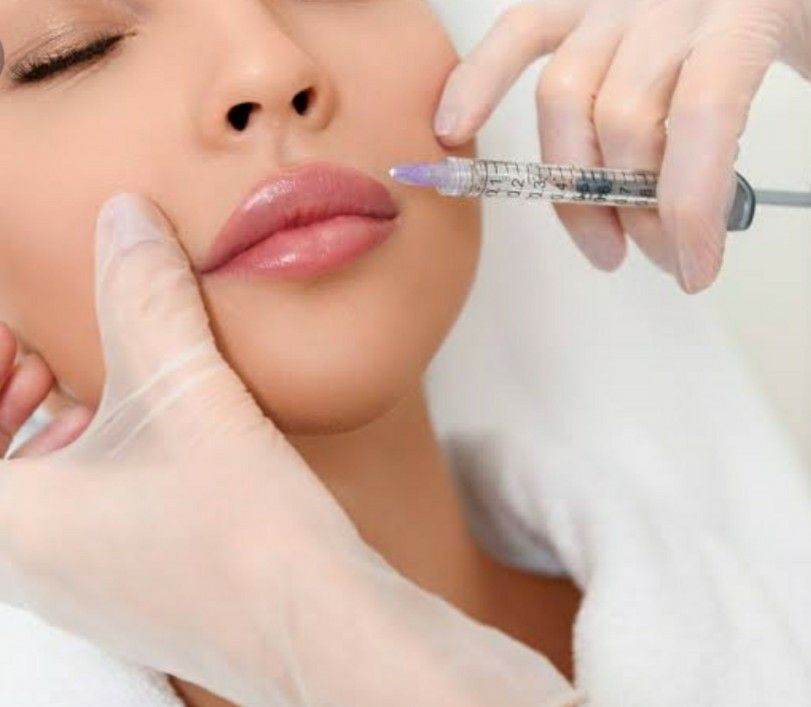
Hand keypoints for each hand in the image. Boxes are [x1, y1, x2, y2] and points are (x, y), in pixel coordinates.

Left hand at [0, 195, 579, 706]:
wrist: (321, 629)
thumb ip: (145, 294)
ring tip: (83, 393)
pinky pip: (70, 522)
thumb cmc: (246, 536)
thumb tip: (123, 217)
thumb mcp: (187, 393)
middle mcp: (24, 564)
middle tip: (35, 354)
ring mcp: (74, 588)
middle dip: (1, 397)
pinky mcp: (124, 593)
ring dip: (41, 432)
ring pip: (25, 495)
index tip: (14, 333)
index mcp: (7, 518)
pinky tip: (147, 443)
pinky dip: (85, 469)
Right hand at [435, 0, 810, 291]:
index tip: (695, 271)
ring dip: (573, 186)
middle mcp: (667, 0)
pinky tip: (455, 128)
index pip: (702, 122)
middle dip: (640, 213)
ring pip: (564, 99)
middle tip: (665, 253)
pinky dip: (477, 80)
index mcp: (743, 12)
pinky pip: (514, 32)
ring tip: (602, 240)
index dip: (689, 211)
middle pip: (627, 126)